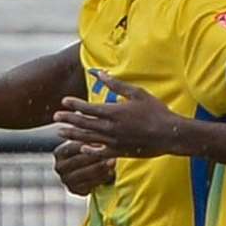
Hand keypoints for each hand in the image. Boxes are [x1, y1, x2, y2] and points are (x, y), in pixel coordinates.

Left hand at [53, 71, 192, 156]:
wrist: (170, 135)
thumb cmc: (156, 111)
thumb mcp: (137, 93)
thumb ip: (116, 85)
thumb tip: (100, 74)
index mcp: (114, 112)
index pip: (88, 108)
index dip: (74, 104)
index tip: (64, 101)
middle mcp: (110, 128)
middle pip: (84, 123)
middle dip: (68, 119)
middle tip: (55, 117)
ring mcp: (114, 142)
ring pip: (88, 138)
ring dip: (73, 134)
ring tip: (60, 133)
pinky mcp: (121, 152)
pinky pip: (101, 152)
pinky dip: (90, 150)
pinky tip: (81, 148)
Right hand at [53, 139, 115, 195]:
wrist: (89, 173)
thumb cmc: (88, 152)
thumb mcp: (86, 143)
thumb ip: (87, 135)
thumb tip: (92, 124)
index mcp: (59, 153)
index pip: (73, 147)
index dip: (88, 144)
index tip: (102, 141)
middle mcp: (59, 167)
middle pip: (78, 161)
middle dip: (94, 157)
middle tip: (109, 152)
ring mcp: (66, 180)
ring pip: (84, 174)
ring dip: (100, 168)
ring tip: (113, 162)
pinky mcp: (74, 190)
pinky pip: (89, 185)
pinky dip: (101, 179)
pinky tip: (111, 173)